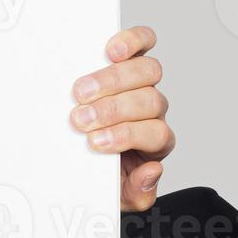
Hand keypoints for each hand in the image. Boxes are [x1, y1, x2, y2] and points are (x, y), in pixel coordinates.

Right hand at [70, 26, 174, 212]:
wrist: (90, 161)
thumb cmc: (105, 172)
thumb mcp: (120, 195)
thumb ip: (138, 193)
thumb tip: (152, 171)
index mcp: (154, 142)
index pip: (154, 134)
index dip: (126, 136)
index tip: (96, 142)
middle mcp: (154, 111)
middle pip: (150, 101)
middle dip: (113, 110)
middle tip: (82, 118)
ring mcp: (144, 84)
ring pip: (147, 72)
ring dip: (113, 80)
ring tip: (83, 90)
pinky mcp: (131, 60)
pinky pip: (143, 44)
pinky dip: (130, 42)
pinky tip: (111, 50)